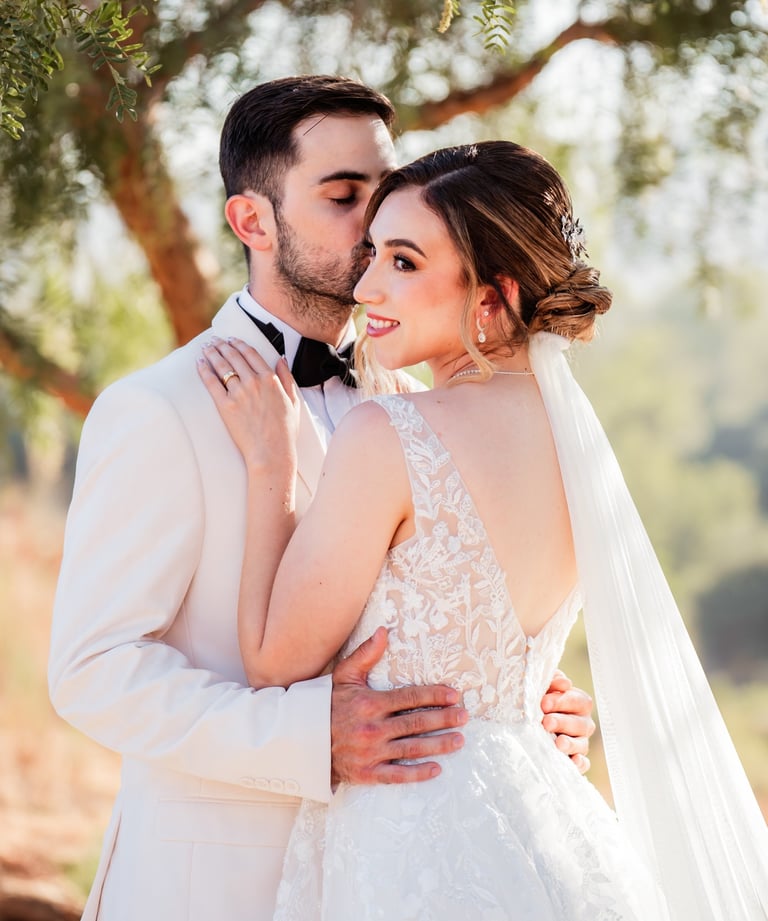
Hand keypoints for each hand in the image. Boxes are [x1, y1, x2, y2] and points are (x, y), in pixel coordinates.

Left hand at [198, 337, 299, 473]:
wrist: (271, 452)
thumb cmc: (285, 430)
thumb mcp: (293, 401)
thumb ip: (287, 377)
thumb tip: (281, 359)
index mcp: (270, 380)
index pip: (251, 354)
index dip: (239, 344)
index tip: (232, 340)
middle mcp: (253, 382)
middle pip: (234, 356)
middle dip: (223, 345)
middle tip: (215, 341)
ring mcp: (239, 393)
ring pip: (222, 366)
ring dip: (212, 354)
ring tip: (206, 348)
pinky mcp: (225, 406)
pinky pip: (212, 383)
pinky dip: (204, 371)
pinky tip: (199, 364)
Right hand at [331, 627, 467, 785]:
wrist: (302, 739)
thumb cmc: (327, 704)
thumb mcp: (344, 675)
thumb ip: (366, 654)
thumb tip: (384, 631)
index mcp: (370, 703)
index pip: (410, 698)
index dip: (434, 696)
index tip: (454, 695)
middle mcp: (373, 728)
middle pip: (416, 723)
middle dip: (443, 720)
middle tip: (464, 717)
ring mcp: (371, 752)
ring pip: (412, 749)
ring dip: (438, 745)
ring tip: (459, 740)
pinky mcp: (367, 773)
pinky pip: (397, 775)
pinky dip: (417, 773)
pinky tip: (436, 768)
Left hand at [540, 669, 594, 773]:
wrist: (521, 722)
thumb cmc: (534, 700)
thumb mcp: (540, 687)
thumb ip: (551, 681)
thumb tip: (564, 682)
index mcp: (577, 703)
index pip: (579, 700)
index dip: (563, 701)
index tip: (544, 703)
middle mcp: (582, 723)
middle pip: (581, 723)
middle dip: (563, 722)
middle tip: (546, 722)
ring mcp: (580, 743)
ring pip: (582, 744)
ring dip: (570, 744)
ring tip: (558, 743)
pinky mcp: (574, 760)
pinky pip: (582, 764)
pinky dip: (578, 764)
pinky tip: (570, 761)